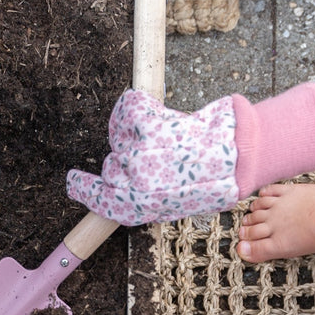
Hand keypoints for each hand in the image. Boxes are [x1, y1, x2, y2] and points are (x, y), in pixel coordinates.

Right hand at [66, 88, 239, 225]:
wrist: (241, 158)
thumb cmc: (214, 179)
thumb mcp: (176, 200)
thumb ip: (147, 196)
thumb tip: (122, 184)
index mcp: (141, 208)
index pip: (100, 201)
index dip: (84, 190)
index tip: (74, 181)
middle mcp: (136, 188)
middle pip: (111, 164)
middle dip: (128, 155)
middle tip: (159, 152)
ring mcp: (141, 159)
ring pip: (121, 135)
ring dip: (139, 130)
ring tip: (170, 136)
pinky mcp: (150, 130)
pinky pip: (128, 109)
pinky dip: (138, 106)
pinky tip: (158, 112)